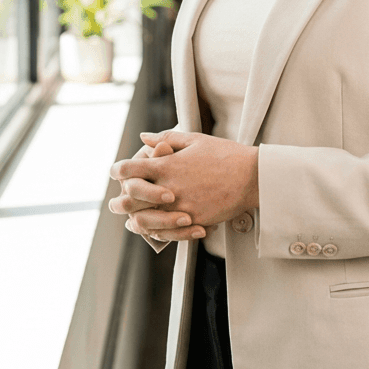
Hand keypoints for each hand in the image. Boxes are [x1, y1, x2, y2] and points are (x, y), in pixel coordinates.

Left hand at [109, 130, 258, 243]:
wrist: (252, 176)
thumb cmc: (225, 155)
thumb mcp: (196, 140)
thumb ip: (166, 138)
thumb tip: (144, 137)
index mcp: (167, 165)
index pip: (129, 169)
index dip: (117, 170)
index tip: (117, 172)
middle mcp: (169, 187)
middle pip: (129, 199)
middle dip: (119, 200)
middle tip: (117, 201)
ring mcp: (179, 206)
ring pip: (143, 220)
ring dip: (134, 220)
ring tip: (133, 220)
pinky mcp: (192, 221)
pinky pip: (166, 232)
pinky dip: (156, 231)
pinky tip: (155, 228)